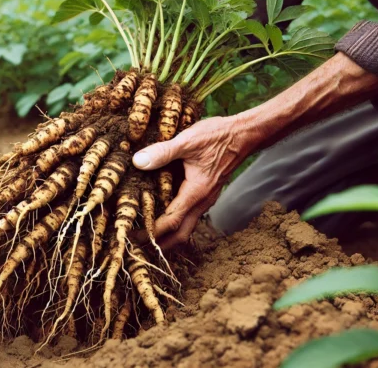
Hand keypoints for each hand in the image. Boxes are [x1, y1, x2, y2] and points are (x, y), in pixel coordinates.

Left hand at [132, 114, 264, 247]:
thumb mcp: (188, 141)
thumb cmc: (218, 137)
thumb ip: (163, 152)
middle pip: (181, 234)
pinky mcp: (207, 193)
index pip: (171, 221)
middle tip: (138, 242)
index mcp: (196, 192)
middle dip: (160, 242)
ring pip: (187, 226)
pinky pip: (191, 214)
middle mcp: (202, 201)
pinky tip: (163, 210)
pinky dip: (176, 220)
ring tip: (147, 231)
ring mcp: (206, 199)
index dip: (151, 231)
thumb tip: (138, 161)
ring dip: (168, 234)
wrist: (244, 135)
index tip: (133, 235)